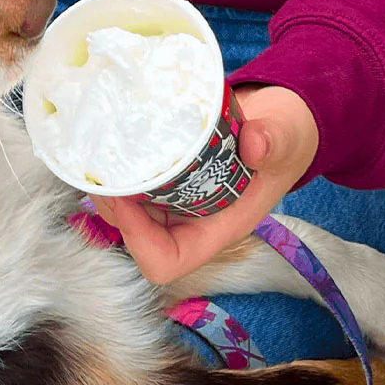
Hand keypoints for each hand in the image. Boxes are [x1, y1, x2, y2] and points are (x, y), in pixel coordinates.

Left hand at [91, 85, 318, 284]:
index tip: (124, 198)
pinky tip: (114, 144)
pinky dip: (120, 171)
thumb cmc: (284, 140)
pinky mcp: (168, 178)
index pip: (166, 261)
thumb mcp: (285, 139)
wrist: (280, 123)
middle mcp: (191, 221)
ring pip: (129, 212)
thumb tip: (255, 145)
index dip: (137, 239)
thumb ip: (273, 142)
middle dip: (114, 209)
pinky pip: (134, 186)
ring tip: (101, 155)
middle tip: (100, 169)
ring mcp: (177, 201)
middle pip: (136, 238)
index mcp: (217, 229)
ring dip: (111, 189)